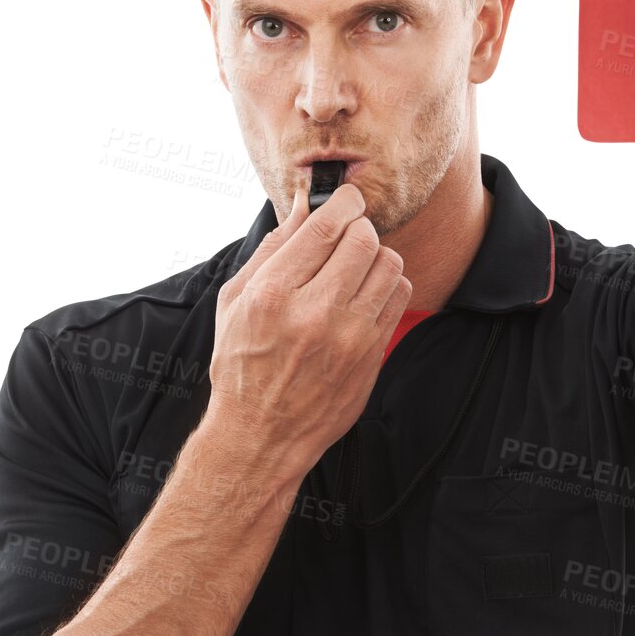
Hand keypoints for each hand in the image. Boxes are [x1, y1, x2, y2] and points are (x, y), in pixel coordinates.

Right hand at [208, 181, 411, 472]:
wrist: (261, 435)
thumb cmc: (241, 368)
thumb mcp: (235, 303)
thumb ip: (271, 250)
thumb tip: (302, 207)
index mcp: (273, 295)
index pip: (326, 227)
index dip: (344, 201)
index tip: (345, 199)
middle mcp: (315, 314)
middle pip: (364, 240)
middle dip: (358, 227)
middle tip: (346, 236)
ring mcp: (349, 338)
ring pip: (389, 265)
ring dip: (375, 255)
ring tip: (355, 267)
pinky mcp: (371, 355)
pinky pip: (400, 296)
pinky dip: (387, 284)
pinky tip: (365, 294)